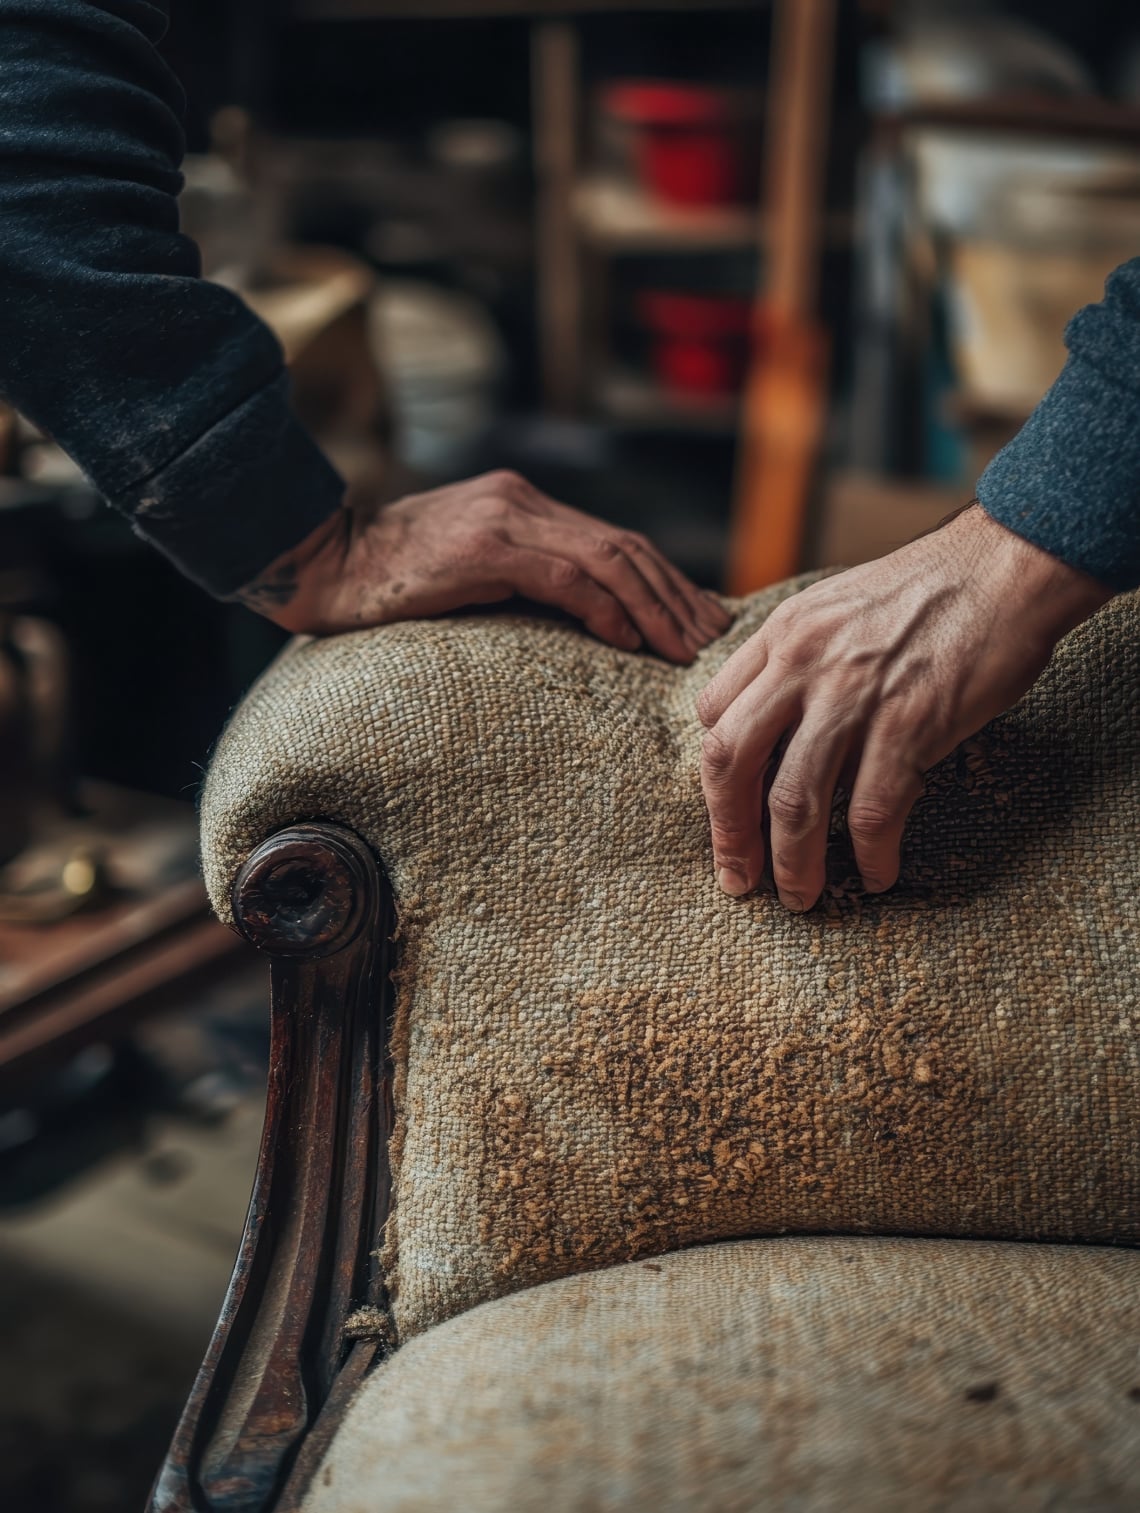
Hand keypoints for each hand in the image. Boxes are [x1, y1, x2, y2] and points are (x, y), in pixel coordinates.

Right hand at [238, 469, 730, 660]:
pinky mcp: (485, 547)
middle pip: (627, 546)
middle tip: (710, 642)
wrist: (325, 563)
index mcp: (524, 505)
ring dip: (653, 608)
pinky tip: (628, 640)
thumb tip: (587, 620)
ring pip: (607, 559)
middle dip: (675, 596)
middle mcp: (524, 501)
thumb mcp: (470, 570)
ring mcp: (505, 519)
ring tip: (683, 650)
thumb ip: (524, 578)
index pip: (617, 541)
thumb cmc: (392, 583)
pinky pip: (565, 577)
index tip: (698, 621)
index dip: (665, 582)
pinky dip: (605, 609)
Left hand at [697, 505, 1111, 909]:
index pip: (715, 713)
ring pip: (795, 802)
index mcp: (782, 633)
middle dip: (729, 833)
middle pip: (732, 763)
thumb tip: (777, 723)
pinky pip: (873, 811)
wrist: (1007, 565)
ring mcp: (855, 696)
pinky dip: (869, 854)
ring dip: (793, 863)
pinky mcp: (911, 724)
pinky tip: (874, 874)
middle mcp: (804, 663)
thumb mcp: (836, 605)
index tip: (729, 811)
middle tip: (738, 876)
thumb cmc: (929, 589)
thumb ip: (798, 657)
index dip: (716, 773)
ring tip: (799, 895)